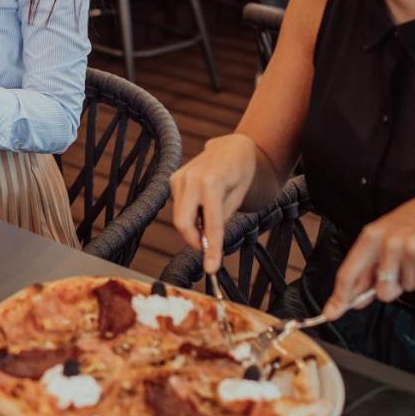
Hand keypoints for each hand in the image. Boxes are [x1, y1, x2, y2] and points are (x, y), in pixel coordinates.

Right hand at [169, 134, 259, 272]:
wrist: (232, 148)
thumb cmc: (240, 173)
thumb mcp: (238, 198)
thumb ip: (221, 220)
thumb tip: (207, 243)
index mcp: (211, 183)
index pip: (210, 224)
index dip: (211, 249)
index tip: (212, 268)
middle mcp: (191, 178)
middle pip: (182, 223)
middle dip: (194, 240)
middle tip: (209, 248)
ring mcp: (179, 177)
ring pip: (180, 217)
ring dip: (193, 225)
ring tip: (211, 216)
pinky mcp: (174, 178)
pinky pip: (179, 207)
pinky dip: (190, 214)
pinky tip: (203, 205)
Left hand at [321, 189, 414, 321]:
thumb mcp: (387, 237)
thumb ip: (368, 268)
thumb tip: (351, 300)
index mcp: (371, 235)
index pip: (349, 272)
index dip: (340, 297)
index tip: (330, 314)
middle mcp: (387, 241)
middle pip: (382, 290)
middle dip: (394, 287)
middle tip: (405, 265)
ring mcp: (409, 247)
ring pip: (407, 288)